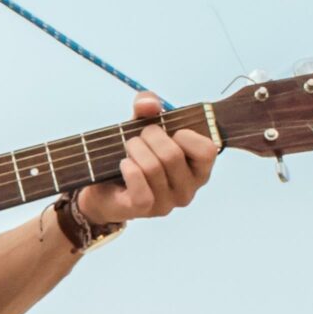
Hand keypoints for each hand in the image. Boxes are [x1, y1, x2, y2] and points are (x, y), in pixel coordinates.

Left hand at [76, 92, 217, 227]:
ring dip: (134, 149)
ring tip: (128, 149)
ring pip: (153, 167)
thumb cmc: (135, 154)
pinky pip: (140, 186)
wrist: (105, 187)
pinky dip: (129, 169)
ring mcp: (168, 202)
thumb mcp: (142, 124)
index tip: (169, 132)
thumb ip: (148, 106)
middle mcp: (188, 189)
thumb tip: (149, 104)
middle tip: (138, 137)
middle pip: (172, 155)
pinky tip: (124, 164)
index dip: (185, 135)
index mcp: (198, 169)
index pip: (208, 150)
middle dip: (149, 136)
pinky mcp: (145, 209)